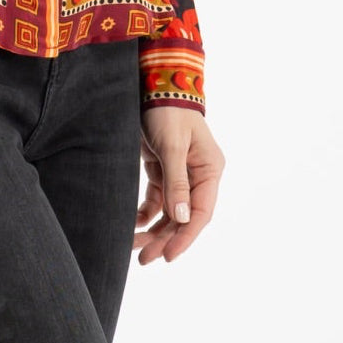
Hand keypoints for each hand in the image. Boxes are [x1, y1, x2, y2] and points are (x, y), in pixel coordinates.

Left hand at [133, 107, 225, 264]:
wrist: (154, 83)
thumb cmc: (168, 110)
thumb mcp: (172, 145)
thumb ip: (176, 182)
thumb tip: (181, 220)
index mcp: (210, 170)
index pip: (200, 213)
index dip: (185, 237)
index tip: (168, 257)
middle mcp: (198, 176)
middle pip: (183, 217)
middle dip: (165, 239)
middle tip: (145, 259)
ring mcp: (180, 173)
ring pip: (169, 212)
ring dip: (154, 231)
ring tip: (135, 249)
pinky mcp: (162, 169)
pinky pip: (156, 199)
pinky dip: (145, 214)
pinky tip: (132, 226)